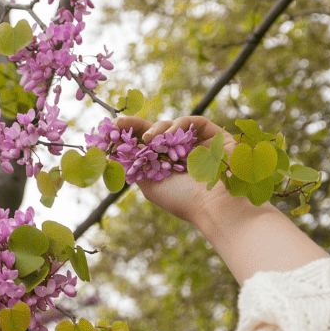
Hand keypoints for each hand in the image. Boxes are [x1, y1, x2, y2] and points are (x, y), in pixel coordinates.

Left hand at [112, 114, 328, 279]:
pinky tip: (168, 136)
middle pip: (158, 131)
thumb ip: (136, 166)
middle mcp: (183, 153)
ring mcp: (199, 144)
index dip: (131, 133)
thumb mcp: (150, 184)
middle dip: (138, 125)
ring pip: (174, 126)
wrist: (215, 207)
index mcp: (168, 165)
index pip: (147, 145)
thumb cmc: (183, 201)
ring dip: (157, 128)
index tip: (113, 126)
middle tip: (122, 123)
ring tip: (148, 139)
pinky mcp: (216, 137)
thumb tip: (116, 151)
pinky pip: (195, 122)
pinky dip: (179, 124)